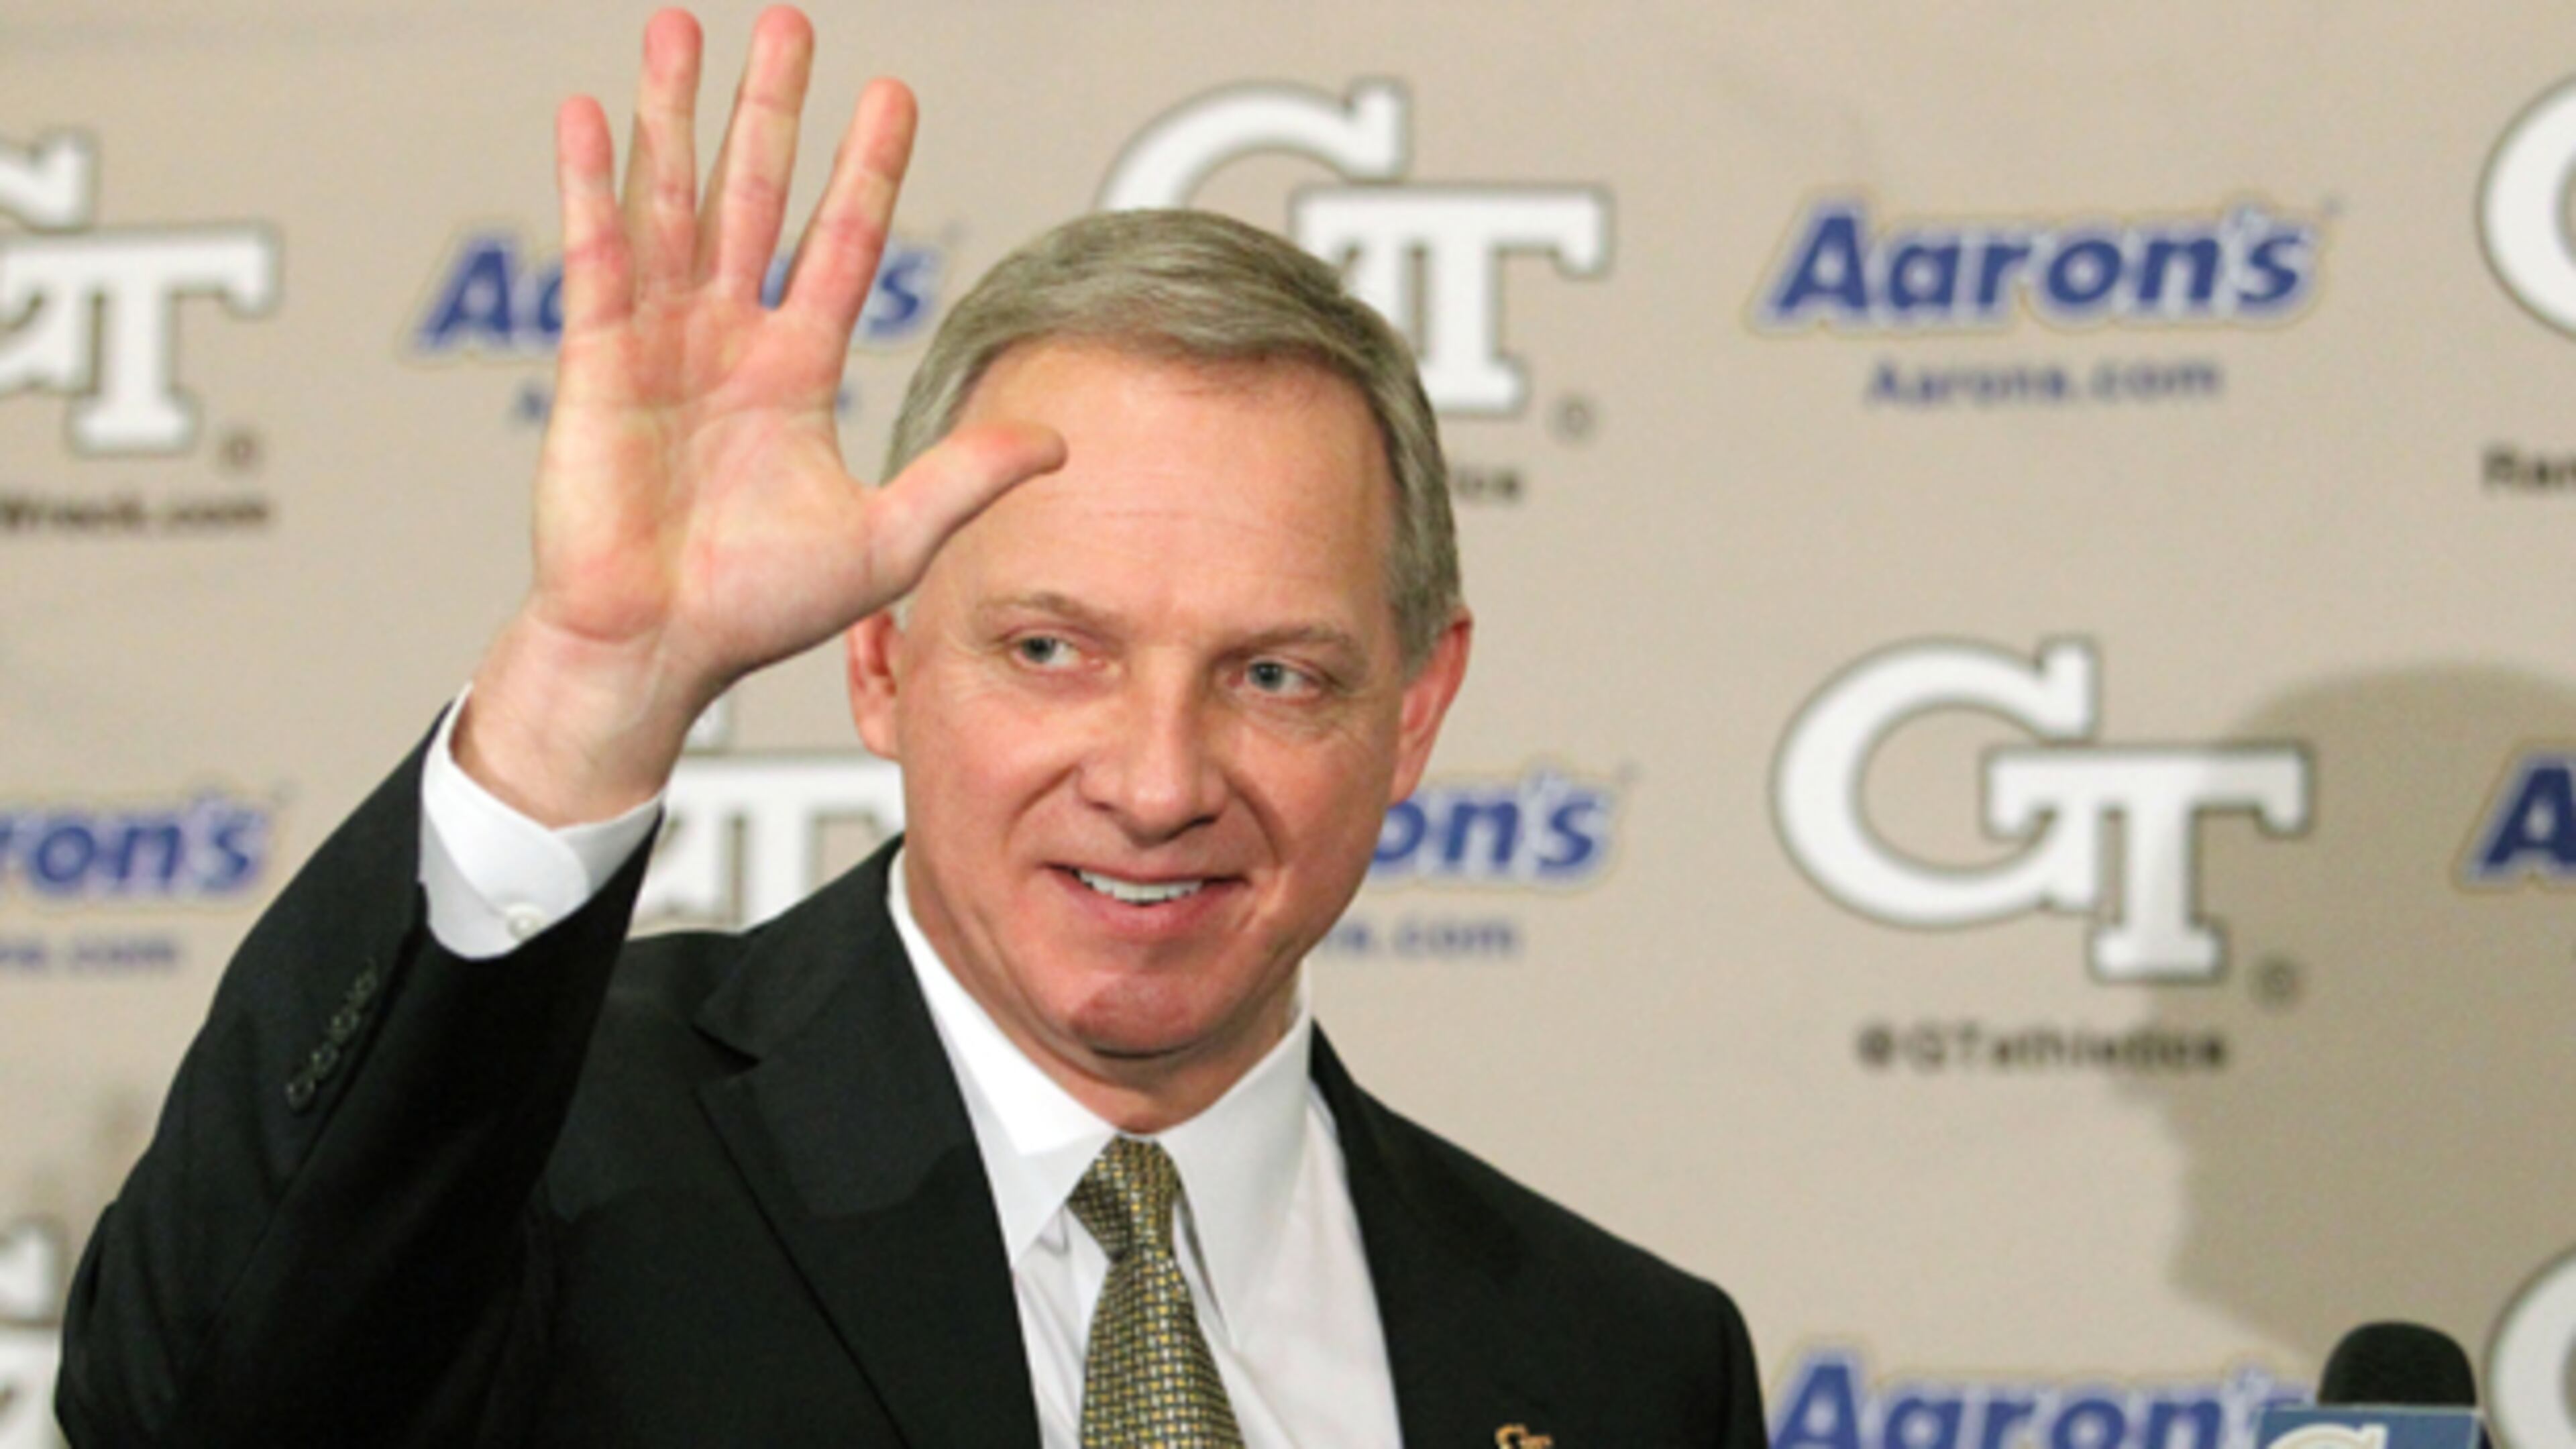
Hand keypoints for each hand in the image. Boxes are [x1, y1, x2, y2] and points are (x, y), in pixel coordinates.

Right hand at [459, 7, 1064, 824]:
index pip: (842, 243)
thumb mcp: (888, 538)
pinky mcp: (595, 362)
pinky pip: (596, 255)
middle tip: (788, 24)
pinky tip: (591, 113)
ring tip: (683, 28)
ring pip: (672, 202)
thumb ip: (965, 477)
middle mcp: (727, 340)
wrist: (657, 650)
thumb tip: (1059, 443)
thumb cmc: (756, 607)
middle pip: (755, 196)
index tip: (891, 95)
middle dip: (770, 110)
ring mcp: (658, 342)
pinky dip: (592, 183)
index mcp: (794, 373)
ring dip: (676, 115)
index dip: (867, 169)